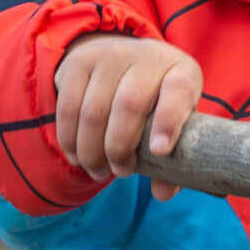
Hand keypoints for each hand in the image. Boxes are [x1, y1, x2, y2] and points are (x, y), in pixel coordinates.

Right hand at [53, 34, 204, 197]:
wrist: (126, 57)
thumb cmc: (158, 100)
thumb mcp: (176, 119)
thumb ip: (174, 157)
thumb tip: (162, 194)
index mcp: (182, 72)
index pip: (179, 92)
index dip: (168, 122)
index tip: (159, 152)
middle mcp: (148, 58)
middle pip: (129, 106)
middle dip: (120, 149)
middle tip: (120, 173)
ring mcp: (111, 56)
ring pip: (94, 111)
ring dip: (92, 151)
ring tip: (98, 171)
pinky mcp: (79, 62)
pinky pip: (68, 107)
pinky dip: (70, 139)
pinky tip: (77, 157)